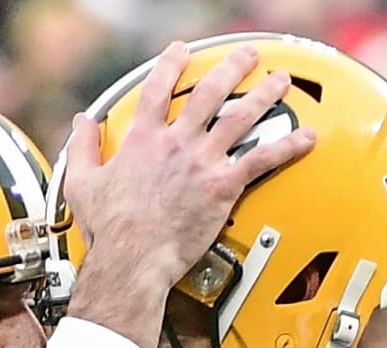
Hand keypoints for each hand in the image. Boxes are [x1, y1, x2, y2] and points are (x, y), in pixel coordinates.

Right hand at [63, 42, 314, 347]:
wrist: (133, 258)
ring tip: (281, 80)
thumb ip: (83, 148)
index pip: (158, 90)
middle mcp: (176, 143)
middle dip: (232, 68)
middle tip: (248, 55)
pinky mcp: (223, 186)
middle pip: (209, 92)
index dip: (171, 64)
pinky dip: (287, 147)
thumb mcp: (81, 183)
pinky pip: (261, 160)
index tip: (181, 51)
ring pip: (240, 117)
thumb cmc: (109, 230)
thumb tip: (80, 124)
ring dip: (264, 94)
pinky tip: (306, 138)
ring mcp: (202, 162)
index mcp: (142, 140)